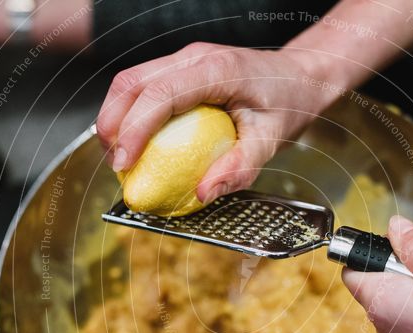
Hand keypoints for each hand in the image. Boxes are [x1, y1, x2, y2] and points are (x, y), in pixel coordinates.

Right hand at [96, 42, 331, 203]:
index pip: (160, 93)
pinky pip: (144, 87)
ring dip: (116, 118)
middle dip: (111, 124)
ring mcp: (185, 60)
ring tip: (120, 158)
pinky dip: (131, 114)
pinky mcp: (181, 69)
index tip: (124, 162)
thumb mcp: (272, 142)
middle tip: (115, 166)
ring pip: (131, 81)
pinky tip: (135, 144)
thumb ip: (239, 168)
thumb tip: (201, 194)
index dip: (134, 128)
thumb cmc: (290, 105)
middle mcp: (195, 58)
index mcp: (217, 70)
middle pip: (132, 81)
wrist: (301, 77)